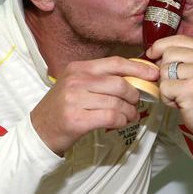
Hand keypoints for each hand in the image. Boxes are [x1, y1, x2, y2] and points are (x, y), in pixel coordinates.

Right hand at [30, 56, 158, 155]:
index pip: (115, 63)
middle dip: (134, 95)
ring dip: (130, 111)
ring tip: (130, 116)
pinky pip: (110, 117)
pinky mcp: (76, 119)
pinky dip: (121, 121)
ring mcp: (74, 99)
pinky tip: (120, 123)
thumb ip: (102, 78)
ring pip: (117, 102)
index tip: (153, 74)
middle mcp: (76, 80)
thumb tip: (135, 77)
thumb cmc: (64, 107)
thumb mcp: (78, 85)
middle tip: (136, 103)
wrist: (39, 130)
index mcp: (79, 68)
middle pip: (119, 83)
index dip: (138, 67)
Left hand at [147, 35, 192, 142]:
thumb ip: (185, 58)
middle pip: (167, 53)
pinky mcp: (190, 89)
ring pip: (163, 71)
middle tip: (177, 86)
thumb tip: (155, 52)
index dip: (160, 46)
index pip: (177, 39)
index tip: (153, 55)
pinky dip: (167, 99)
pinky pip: (163, 87)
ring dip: (166, 86)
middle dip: (165, 71)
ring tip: (181, 96)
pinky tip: (181, 104)